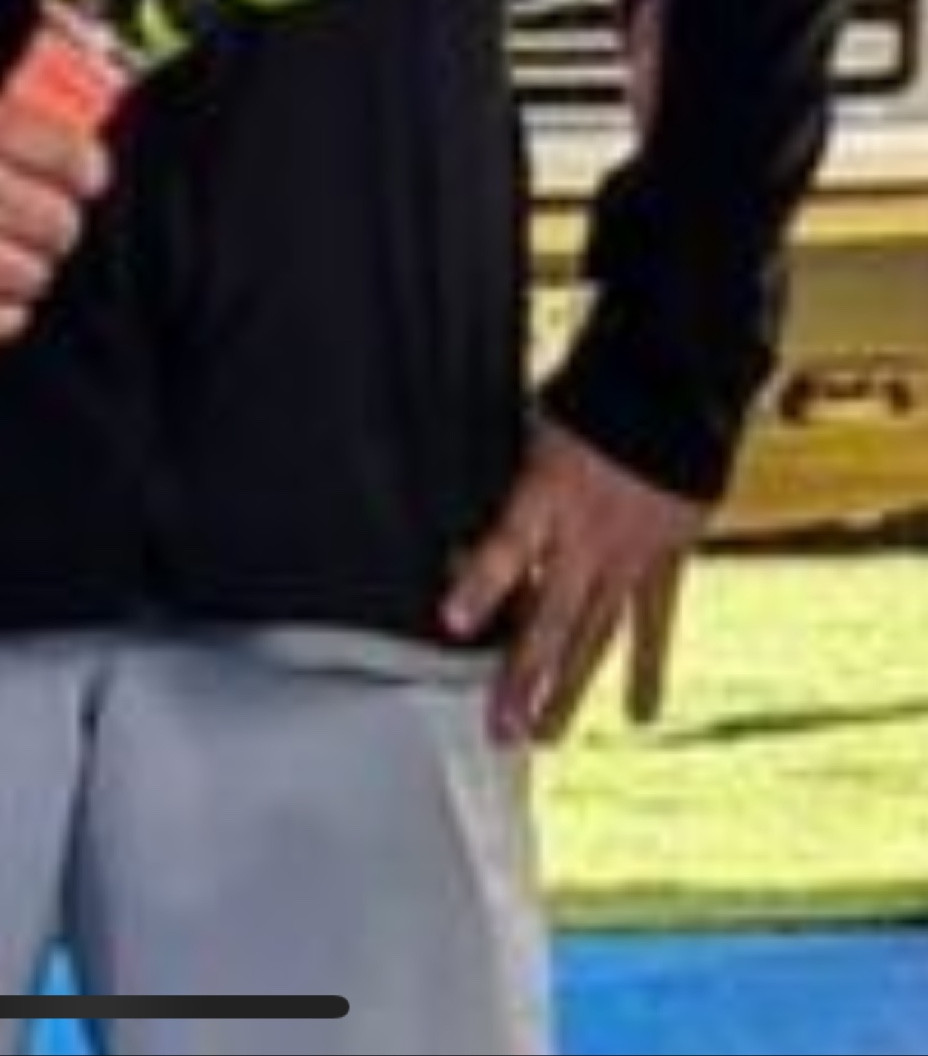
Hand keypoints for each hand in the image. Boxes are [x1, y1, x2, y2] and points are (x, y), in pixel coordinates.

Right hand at [0, 83, 110, 357]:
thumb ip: (2, 126)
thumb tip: (77, 149)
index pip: (69, 156)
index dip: (87, 171)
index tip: (84, 179)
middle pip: (57, 223)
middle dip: (57, 226)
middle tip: (41, 222)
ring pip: (31, 276)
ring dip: (30, 272)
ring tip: (11, 259)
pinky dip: (4, 315)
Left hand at [439, 414, 705, 744]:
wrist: (675, 388)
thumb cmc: (592, 405)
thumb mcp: (537, 434)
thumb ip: (512, 500)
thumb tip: (463, 555)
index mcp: (548, 493)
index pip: (509, 543)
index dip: (481, 581)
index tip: (451, 621)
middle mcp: (588, 534)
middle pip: (551, 616)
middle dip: (523, 676)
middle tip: (500, 730)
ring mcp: (630, 554)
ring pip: (596, 634)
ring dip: (571, 690)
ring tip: (545, 737)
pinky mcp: (666, 560)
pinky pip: (656, 624)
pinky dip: (650, 670)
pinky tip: (641, 714)